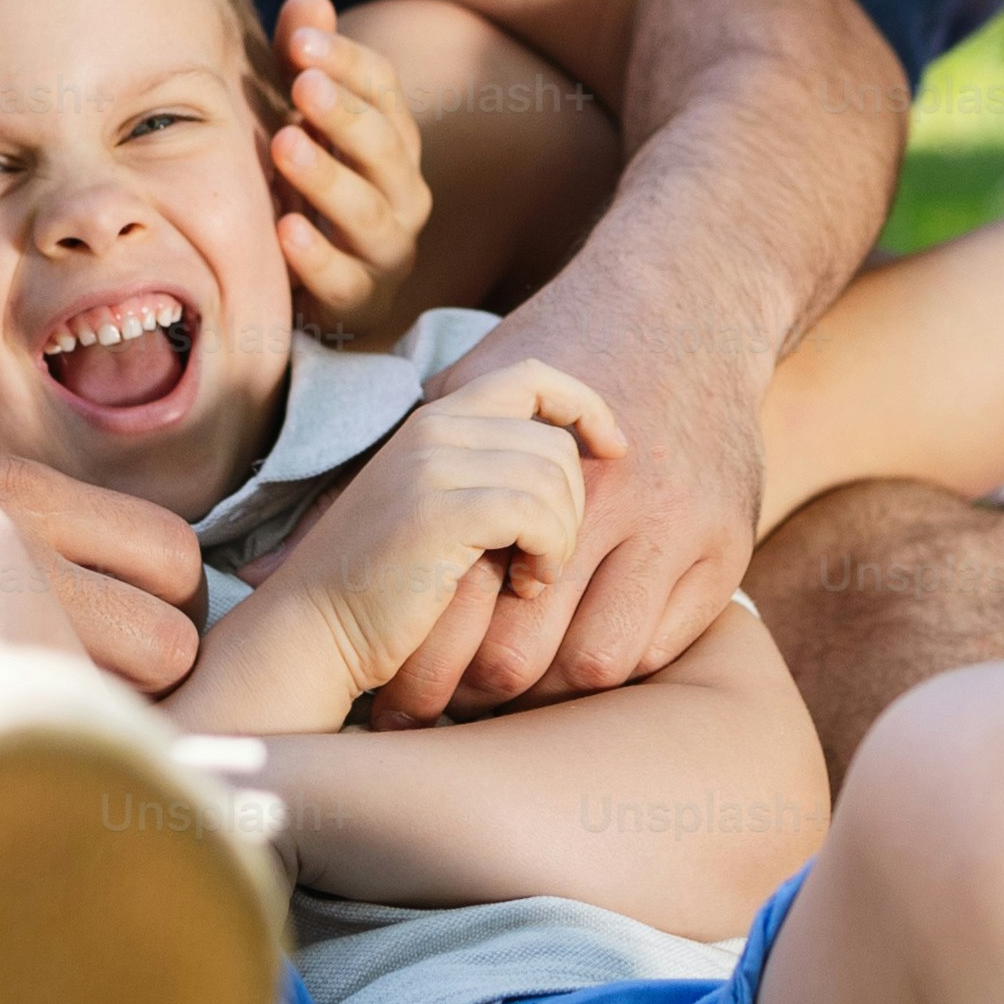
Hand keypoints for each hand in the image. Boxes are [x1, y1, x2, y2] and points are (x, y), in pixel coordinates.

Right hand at [245, 361, 626, 722]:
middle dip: (571, 507)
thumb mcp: (440, 511)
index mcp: (434, 420)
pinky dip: (547, 554)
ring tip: (530, 578)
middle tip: (542, 561)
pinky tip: (524, 587)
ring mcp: (431, 464)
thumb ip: (489, 475)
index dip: (586, 405)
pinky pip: (536, 514)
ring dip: (559, 539)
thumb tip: (574, 465)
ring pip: (553, 478)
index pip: (532, 375)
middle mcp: (432, 428)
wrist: (313, 632)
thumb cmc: (386, 588)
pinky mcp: (437, 511)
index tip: (615, 450)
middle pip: (556, 441)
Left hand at [267, 0, 432, 339]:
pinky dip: (318, 258)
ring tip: (285, 145)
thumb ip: (303, 60)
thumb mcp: (299, 117)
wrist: (311, 285)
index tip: (300, 42)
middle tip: (304, 85)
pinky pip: (347, 282)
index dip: (348, 63)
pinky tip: (285, 230)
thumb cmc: (305, 185)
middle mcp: (402, 190)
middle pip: (386, 147)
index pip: (384, 90)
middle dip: (345, 115)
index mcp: (391, 138)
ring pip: (371, 214)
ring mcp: (387, 249)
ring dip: (329, 178)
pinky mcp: (361, 301)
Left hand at [377, 297, 766, 715]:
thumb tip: (276, 552)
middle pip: (525, 658)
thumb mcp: (475, 384)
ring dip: (554, 686)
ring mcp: (681, 530)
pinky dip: (618, 658)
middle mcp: (617, 505)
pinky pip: (660, 650)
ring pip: (597, 668)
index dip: (430, 661)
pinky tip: (586, 637)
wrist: (687, 307)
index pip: (468, 615)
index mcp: (539, 470)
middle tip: (458, 697)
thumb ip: (408, 456)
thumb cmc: (562, 349)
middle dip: (482, 688)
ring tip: (522, 676)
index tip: (406, 676)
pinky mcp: (727, 549)